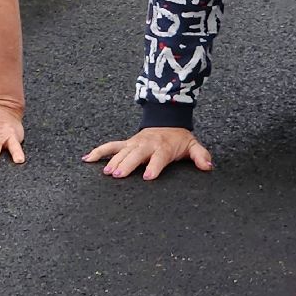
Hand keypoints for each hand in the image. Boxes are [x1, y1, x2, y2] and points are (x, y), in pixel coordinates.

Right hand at [84, 127, 212, 179]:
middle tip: (118, 174)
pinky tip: (87, 159)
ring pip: (122, 150)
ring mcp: (134, 142)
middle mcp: (147, 144)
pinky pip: (110, 146)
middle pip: (136, 154)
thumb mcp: (192, 145)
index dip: (154, 166)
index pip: (159, 157)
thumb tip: (208, 166)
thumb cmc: (178, 138)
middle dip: (128, 163)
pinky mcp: (126, 143)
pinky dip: (99, 151)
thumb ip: (200, 156)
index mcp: (163, 146)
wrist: (167, 119)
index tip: (147, 176)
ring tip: (106, 172)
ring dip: (113, 160)